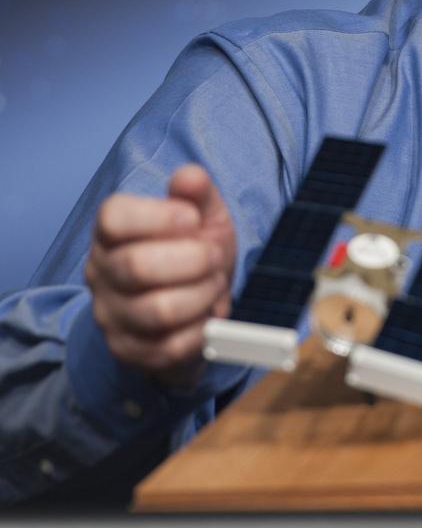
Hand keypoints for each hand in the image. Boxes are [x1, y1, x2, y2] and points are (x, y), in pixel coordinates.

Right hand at [83, 164, 235, 387]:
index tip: (193, 219)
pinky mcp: (127, 350)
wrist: (195, 303)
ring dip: (202, 295)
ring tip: (214, 285)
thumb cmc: (193, 250)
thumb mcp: (203, 216)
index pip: (113, 218)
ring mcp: (110, 314)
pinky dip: (201, 329)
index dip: (161, 217)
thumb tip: (190, 177)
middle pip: (138, 266)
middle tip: (215, 257)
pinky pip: (169, 346)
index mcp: (112, 231)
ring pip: (158, 311)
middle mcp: (100, 272)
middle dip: (195, 260)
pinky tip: (207, 315)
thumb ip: (197, 193)